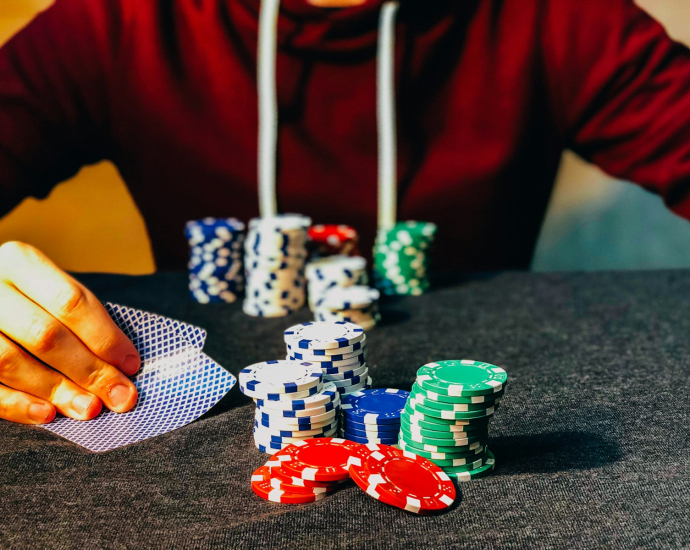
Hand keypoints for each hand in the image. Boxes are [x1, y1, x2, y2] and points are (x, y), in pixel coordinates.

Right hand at [0, 242, 139, 423]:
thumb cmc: (30, 300)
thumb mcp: (51, 291)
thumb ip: (83, 319)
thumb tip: (123, 366)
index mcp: (20, 262)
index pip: (70, 301)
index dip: (105, 337)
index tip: (131, 364)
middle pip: (45, 334)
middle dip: (89, 370)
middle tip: (120, 397)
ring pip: (10, 361)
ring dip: (56, 390)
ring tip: (90, 409)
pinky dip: (17, 404)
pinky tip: (47, 415)